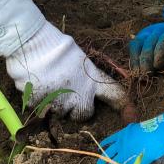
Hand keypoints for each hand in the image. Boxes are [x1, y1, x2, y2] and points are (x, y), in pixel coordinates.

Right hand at [5, 21, 126, 120]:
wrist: (31, 45)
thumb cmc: (54, 46)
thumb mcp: (77, 58)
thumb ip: (83, 76)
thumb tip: (83, 87)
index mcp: (91, 79)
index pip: (114, 94)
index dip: (124, 106)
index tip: (132, 117)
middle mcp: (79, 95)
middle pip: (82, 114)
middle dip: (74, 107)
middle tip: (65, 91)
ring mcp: (60, 103)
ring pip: (59, 113)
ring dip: (55, 104)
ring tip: (48, 83)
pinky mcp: (42, 108)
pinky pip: (41, 110)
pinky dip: (39, 101)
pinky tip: (37, 84)